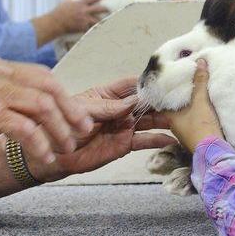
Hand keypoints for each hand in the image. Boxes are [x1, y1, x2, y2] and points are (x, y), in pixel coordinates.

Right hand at [0, 58, 92, 163]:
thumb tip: (26, 106)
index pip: (43, 76)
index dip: (65, 96)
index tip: (77, 115)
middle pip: (49, 88)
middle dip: (71, 111)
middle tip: (83, 131)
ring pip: (42, 106)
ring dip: (60, 129)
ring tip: (66, 148)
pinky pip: (24, 127)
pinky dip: (40, 143)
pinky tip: (45, 156)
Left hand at [27, 76, 176, 181]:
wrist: (54, 155)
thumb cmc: (62, 125)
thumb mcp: (83, 110)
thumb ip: (109, 107)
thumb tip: (134, 101)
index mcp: (108, 95)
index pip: (132, 85)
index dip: (147, 82)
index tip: (164, 80)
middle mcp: (120, 110)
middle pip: (146, 103)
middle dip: (162, 100)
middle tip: (180, 99)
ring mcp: (124, 127)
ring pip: (150, 120)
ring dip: (165, 119)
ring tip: (181, 118)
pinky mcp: (125, 145)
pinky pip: (144, 141)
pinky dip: (158, 140)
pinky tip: (172, 140)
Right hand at [50, 0, 108, 33]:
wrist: (55, 23)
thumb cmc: (60, 11)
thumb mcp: (67, 1)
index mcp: (80, 3)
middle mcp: (84, 11)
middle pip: (100, 9)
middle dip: (106, 9)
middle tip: (109, 9)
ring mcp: (84, 20)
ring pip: (98, 21)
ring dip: (104, 21)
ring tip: (109, 21)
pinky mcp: (83, 28)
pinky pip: (92, 29)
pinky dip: (97, 29)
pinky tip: (103, 31)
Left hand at [163, 59, 224, 150]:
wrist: (214, 154)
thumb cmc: (201, 128)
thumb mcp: (200, 102)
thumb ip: (199, 82)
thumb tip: (200, 61)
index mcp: (167, 115)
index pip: (160, 98)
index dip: (164, 86)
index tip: (170, 74)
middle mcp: (171, 123)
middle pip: (171, 105)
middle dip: (176, 93)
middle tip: (184, 77)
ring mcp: (182, 131)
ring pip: (181, 112)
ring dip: (186, 103)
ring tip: (194, 87)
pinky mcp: (192, 136)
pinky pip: (190, 119)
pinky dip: (194, 110)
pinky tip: (201, 104)